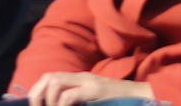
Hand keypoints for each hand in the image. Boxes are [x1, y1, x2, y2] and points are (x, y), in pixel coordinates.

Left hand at [26, 72, 153, 105]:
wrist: (142, 97)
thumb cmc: (119, 102)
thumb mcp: (95, 100)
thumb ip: (79, 100)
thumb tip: (60, 105)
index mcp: (81, 79)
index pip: (50, 77)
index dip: (37, 91)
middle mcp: (83, 77)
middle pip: (49, 77)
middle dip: (37, 95)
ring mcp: (90, 83)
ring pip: (56, 84)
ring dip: (49, 102)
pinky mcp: (96, 91)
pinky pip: (69, 97)